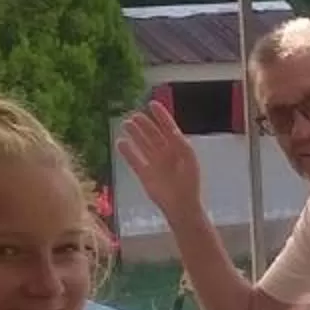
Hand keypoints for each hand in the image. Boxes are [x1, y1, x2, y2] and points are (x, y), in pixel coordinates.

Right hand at [115, 107, 204, 224]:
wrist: (181, 205)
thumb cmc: (189, 182)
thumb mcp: (188, 159)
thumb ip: (180, 143)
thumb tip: (172, 129)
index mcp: (179, 148)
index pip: (168, 127)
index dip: (161, 116)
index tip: (152, 104)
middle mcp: (166, 153)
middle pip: (153, 134)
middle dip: (144, 124)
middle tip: (134, 115)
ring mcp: (154, 163)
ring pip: (142, 144)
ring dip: (135, 134)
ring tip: (126, 123)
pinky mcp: (145, 174)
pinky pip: (134, 160)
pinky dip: (127, 152)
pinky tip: (120, 142)